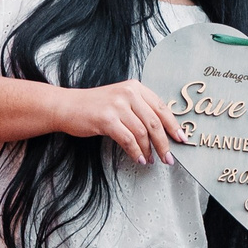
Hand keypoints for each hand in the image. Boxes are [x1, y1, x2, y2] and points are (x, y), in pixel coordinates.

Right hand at [55, 79, 179, 166]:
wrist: (66, 106)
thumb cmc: (94, 106)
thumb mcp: (120, 100)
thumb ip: (139, 109)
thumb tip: (162, 130)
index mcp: (135, 87)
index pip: (161, 107)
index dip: (173, 125)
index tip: (181, 138)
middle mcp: (128, 93)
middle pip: (154, 122)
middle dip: (164, 143)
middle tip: (169, 157)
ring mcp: (117, 105)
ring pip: (142, 132)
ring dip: (149, 150)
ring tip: (151, 160)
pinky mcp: (106, 119)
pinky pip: (128, 139)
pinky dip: (136, 152)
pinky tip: (139, 159)